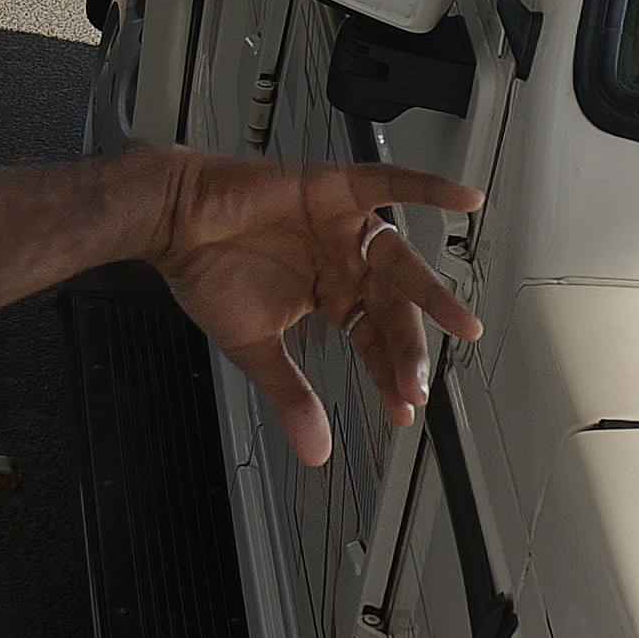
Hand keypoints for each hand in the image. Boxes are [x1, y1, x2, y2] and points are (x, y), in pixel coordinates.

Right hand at [150, 154, 483, 465]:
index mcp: (333, 295)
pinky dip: (429, 188)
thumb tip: (315, 453)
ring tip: (462, 323)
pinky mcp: (336, 188)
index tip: (404, 410)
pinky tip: (467, 200)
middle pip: (392, 308)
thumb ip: (291, 395)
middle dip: (407, 349)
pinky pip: (390, 184)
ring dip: (432, 292)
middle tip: (419, 385)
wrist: (172, 221)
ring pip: (400, 260)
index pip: (374, 339)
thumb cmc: (208, 273)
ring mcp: (345, 225)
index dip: (389, 373)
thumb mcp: (256, 346)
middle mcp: (346, 260)